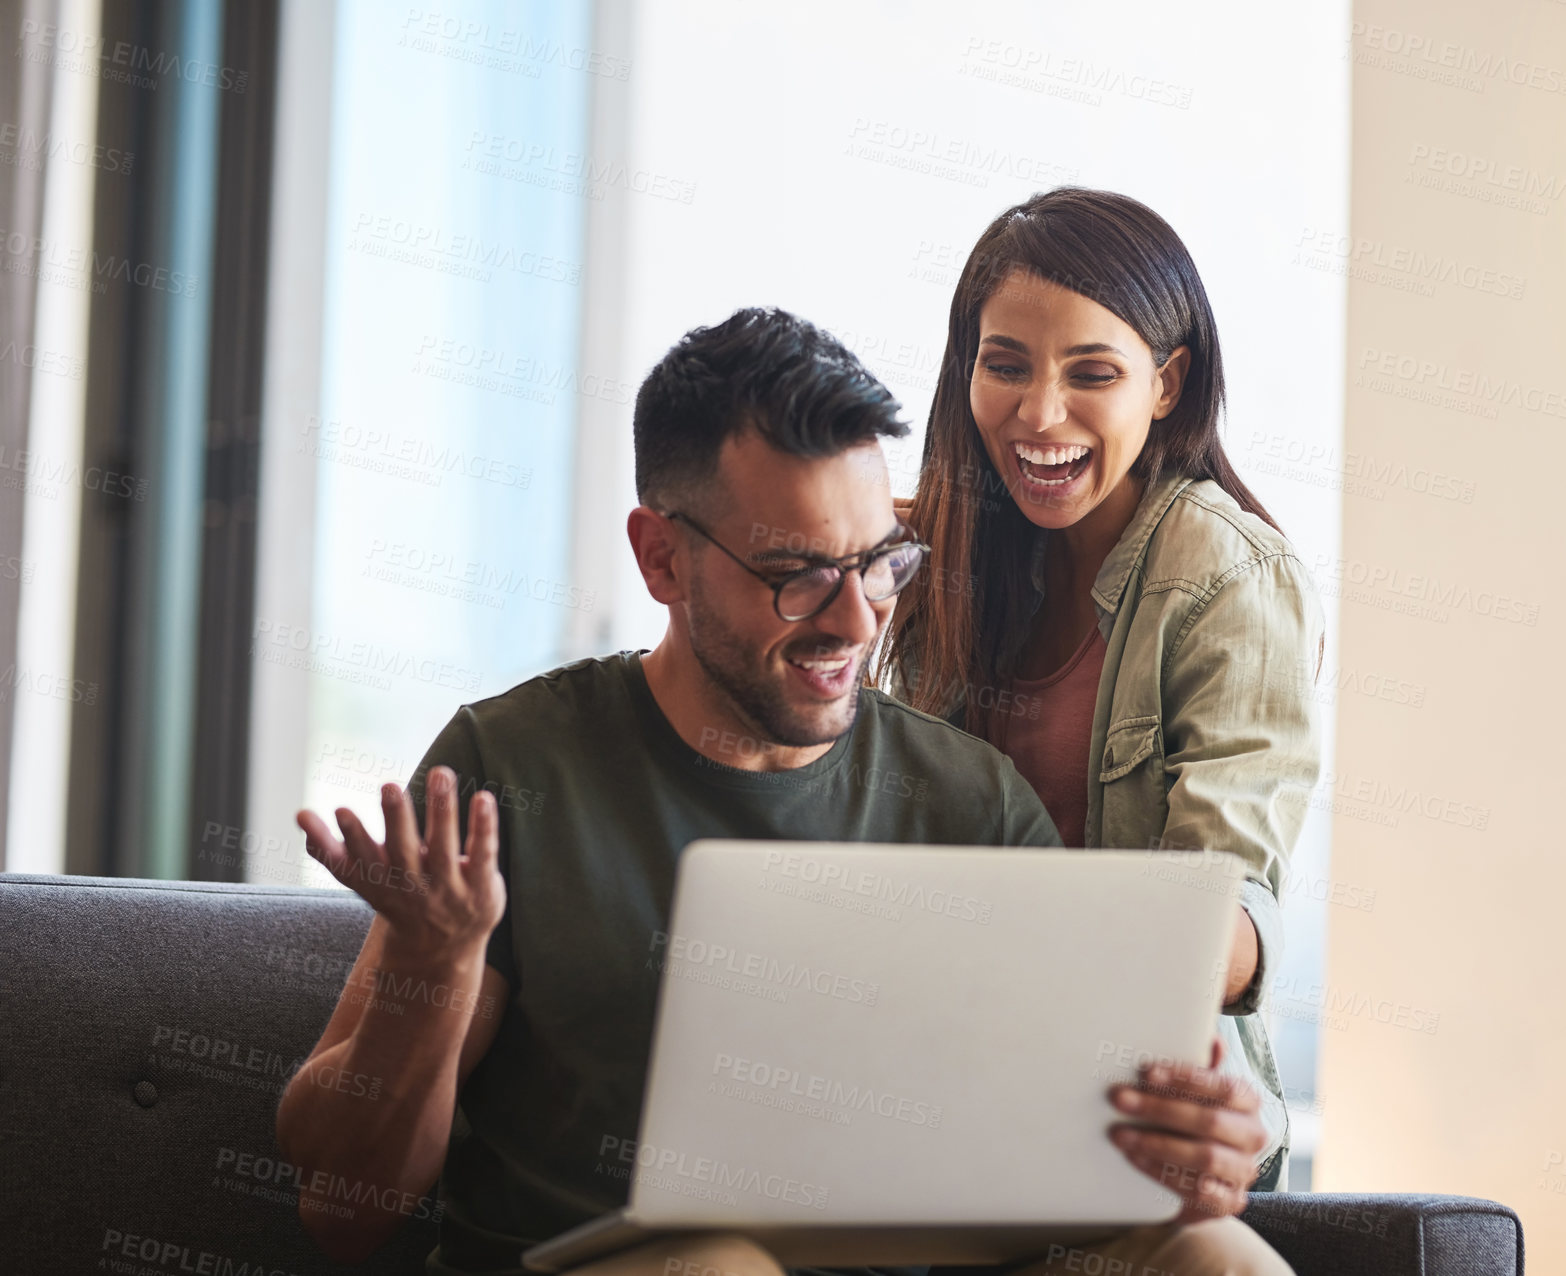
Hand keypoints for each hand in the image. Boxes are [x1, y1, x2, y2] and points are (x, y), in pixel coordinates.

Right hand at [296, 766, 504, 963]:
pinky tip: (483, 798)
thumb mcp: (362, 879)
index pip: (363, 861)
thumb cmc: (397, 897)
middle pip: (403, 850)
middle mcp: (412, 885)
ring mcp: (449, 888)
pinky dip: (483, 827)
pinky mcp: (482, 886)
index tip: (342, 811)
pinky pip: (484, 853)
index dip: (353, 837)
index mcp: (380, 881)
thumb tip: (298, 815)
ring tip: (440, 773)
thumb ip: (329, 849)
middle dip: (395, 818)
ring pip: (444, 846)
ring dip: (441, 809)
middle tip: (389, 785)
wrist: (443, 947)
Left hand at [1107, 1038, 1266, 1224]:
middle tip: (1119, 1099)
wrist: (1198, 1177)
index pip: (1222, 1086)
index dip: (1184, 1078)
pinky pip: (1201, 1191)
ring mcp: (1243, 1171)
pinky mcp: (1230, 1201)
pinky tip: (1139, 1161)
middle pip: (1209, 1121)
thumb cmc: (1193, 1122)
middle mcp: (1252, 1135)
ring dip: (1157, 1144)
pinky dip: (1167, 1175)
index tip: (1146, 1072)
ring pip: (1205, 1157)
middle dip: (1160, 1109)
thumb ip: (1202, 1068)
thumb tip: (1212, 1039)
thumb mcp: (1196, 1092)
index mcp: (1247, 1101)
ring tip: (1120, 1134)